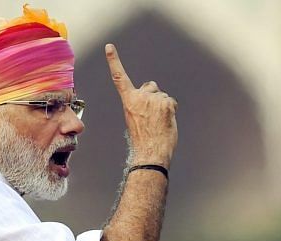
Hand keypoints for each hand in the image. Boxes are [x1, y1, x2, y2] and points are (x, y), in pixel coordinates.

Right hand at [105, 43, 177, 167]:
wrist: (149, 152)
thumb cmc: (142, 140)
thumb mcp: (133, 119)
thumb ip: (139, 105)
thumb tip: (150, 101)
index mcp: (129, 101)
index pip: (119, 77)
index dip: (114, 61)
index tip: (109, 47)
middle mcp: (140, 97)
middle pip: (151, 87)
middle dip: (153, 96)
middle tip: (152, 116)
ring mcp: (154, 99)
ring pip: (162, 96)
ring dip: (163, 106)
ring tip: (158, 123)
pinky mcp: (166, 103)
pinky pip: (171, 102)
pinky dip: (171, 111)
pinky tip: (165, 122)